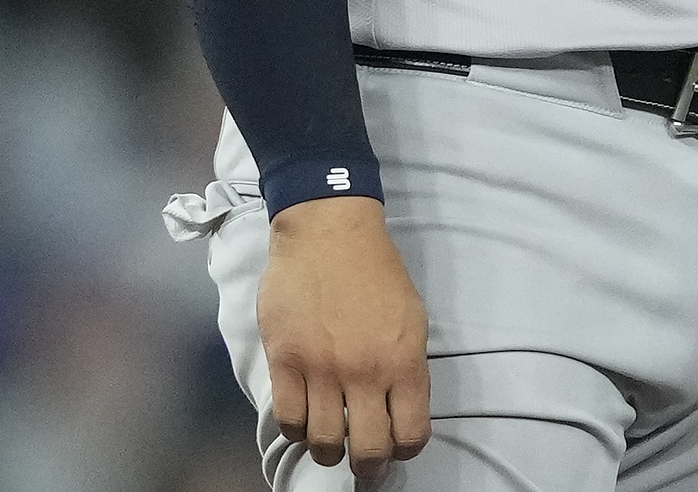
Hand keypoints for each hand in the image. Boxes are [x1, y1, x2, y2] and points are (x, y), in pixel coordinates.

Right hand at [259, 196, 429, 476]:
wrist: (329, 231)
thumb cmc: (376, 270)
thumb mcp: (412, 318)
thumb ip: (407, 367)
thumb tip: (399, 409)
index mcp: (404, 361)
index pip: (411, 435)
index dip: (404, 451)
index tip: (395, 445)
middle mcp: (365, 372)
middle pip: (368, 450)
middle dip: (368, 466)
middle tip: (363, 461)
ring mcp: (322, 369)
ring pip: (324, 443)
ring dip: (329, 449)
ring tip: (330, 441)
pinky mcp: (285, 361)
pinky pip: (288, 420)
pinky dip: (296, 429)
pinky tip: (303, 418)